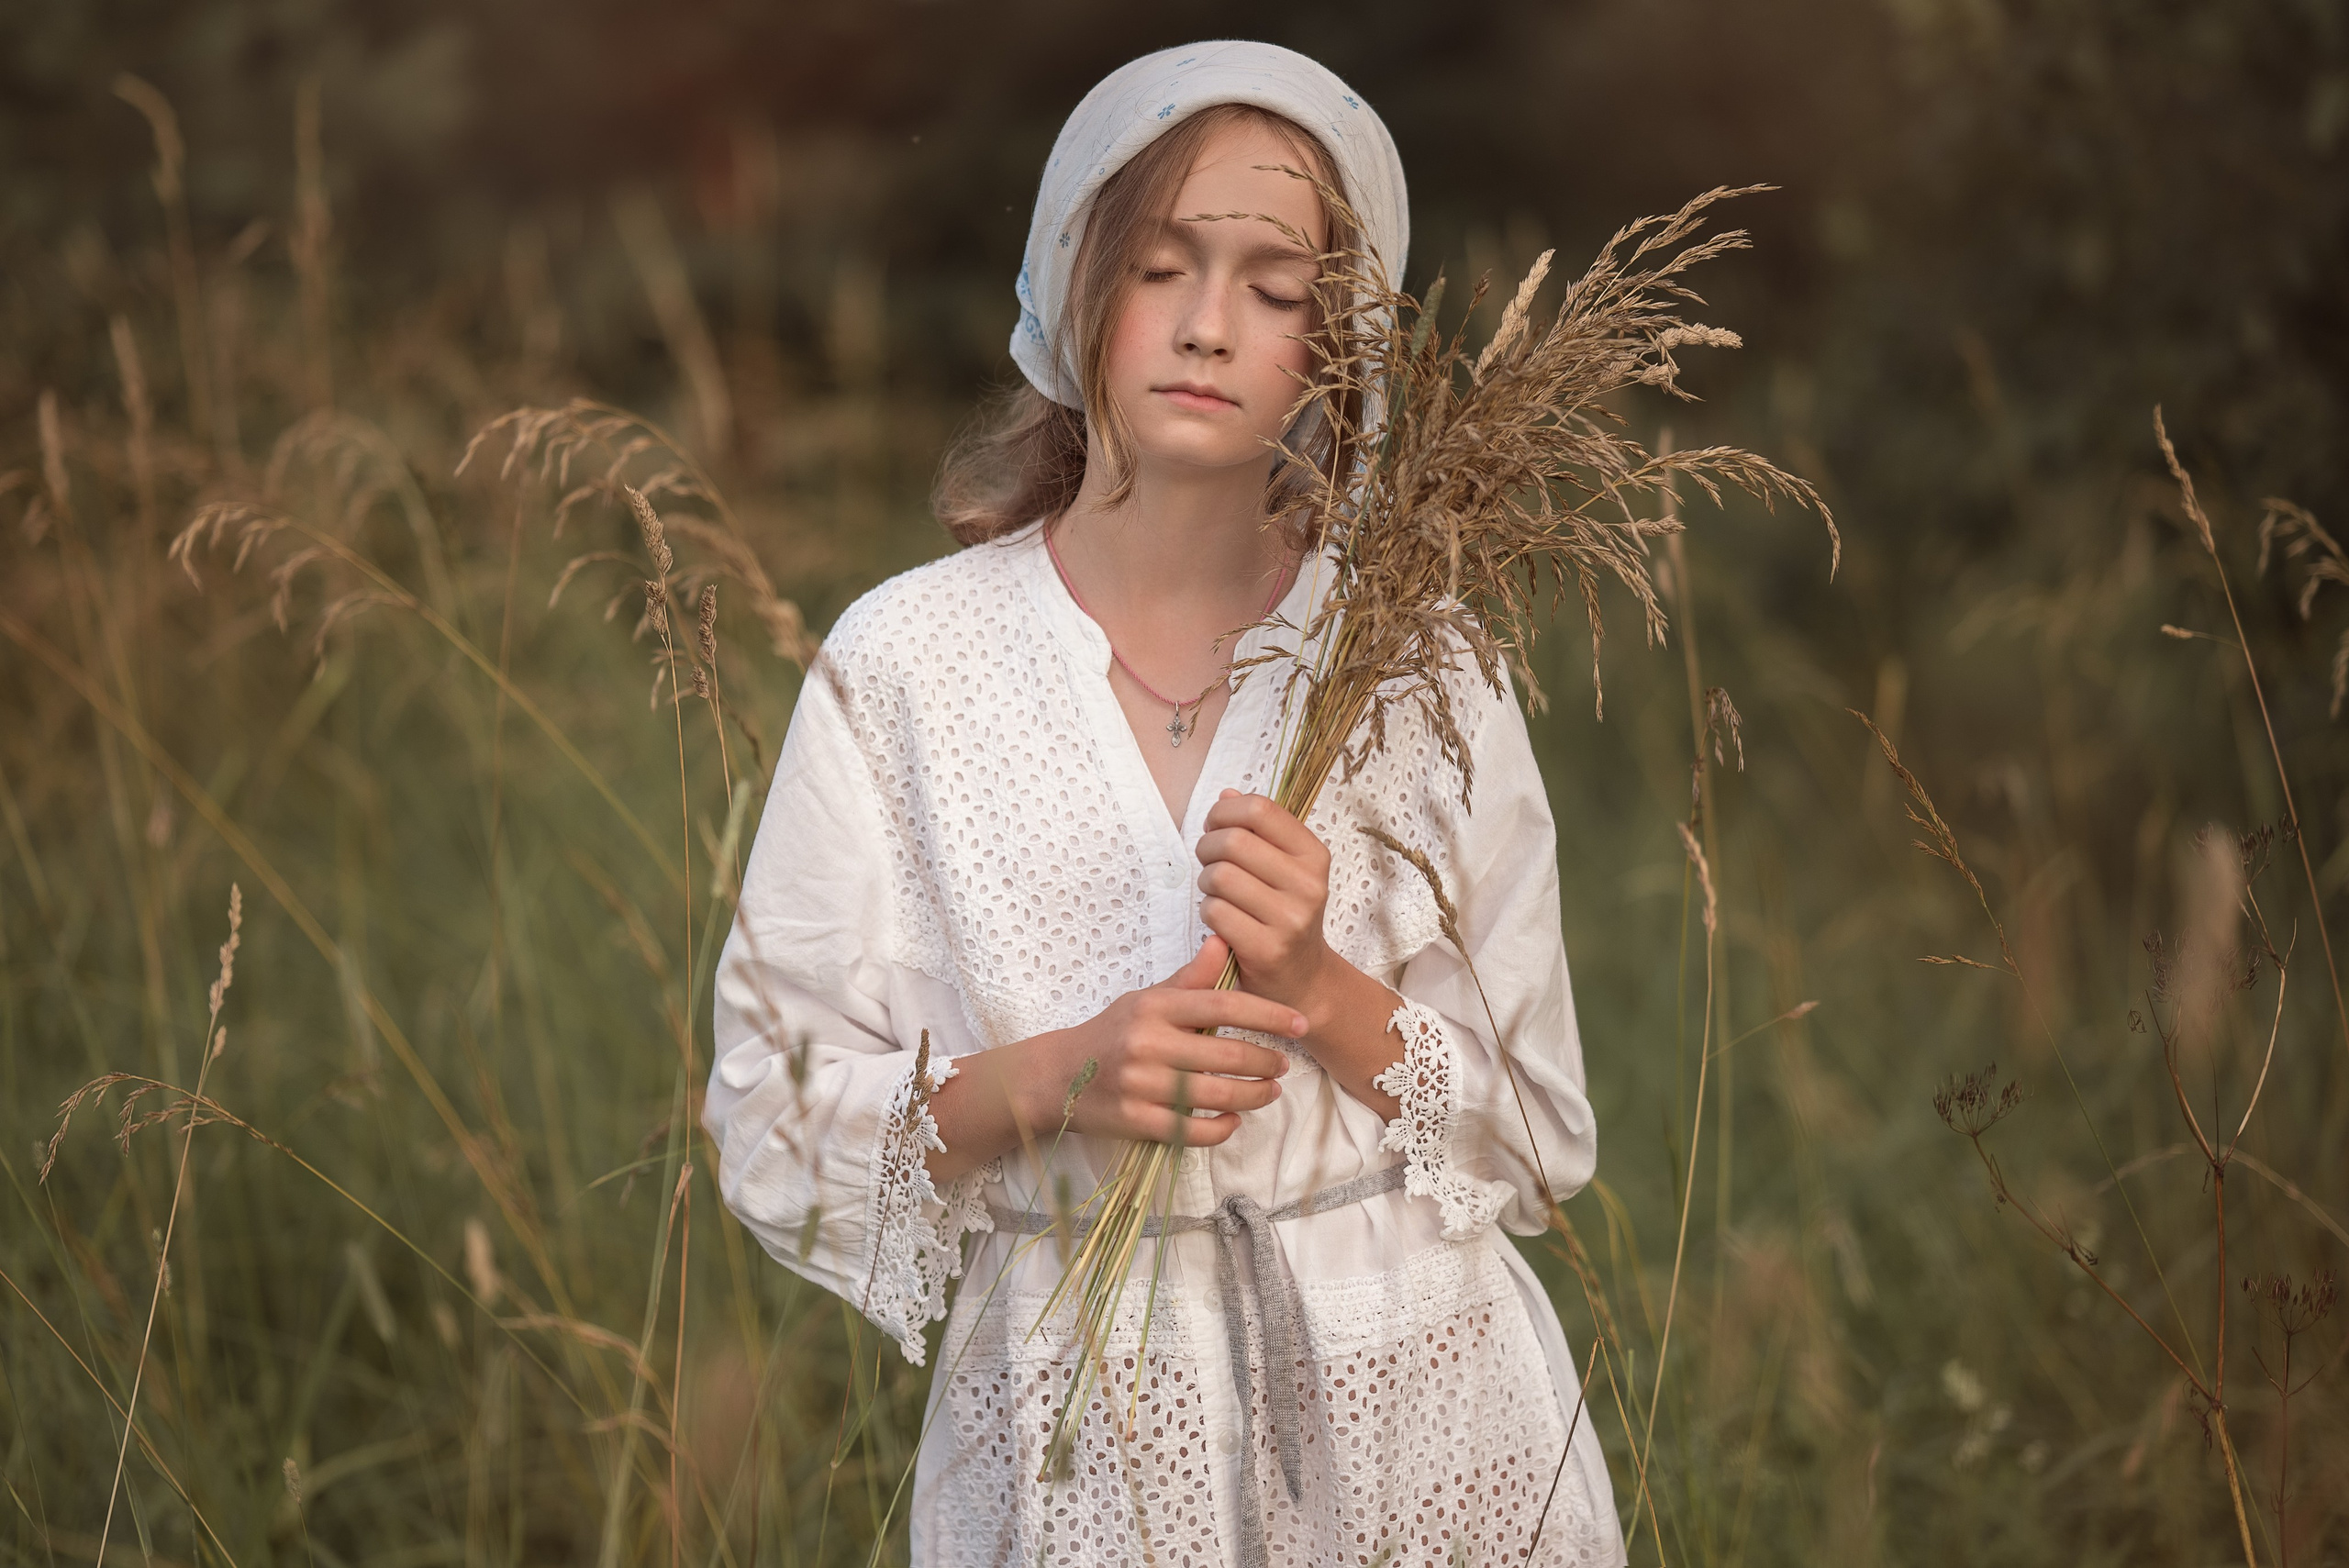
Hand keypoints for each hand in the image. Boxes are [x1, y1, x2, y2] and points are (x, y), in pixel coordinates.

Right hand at [1038, 937, 1298, 1146]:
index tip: (1299, 1022)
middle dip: (1266, 1061)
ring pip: (1216, 1096)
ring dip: (1254, 1096)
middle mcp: (1148, 1044)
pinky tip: (1234, 1119)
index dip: (1268, 1014)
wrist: (1057, 1077)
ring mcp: (1141, 1086)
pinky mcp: (1136, 1122)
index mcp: (1155, 1008)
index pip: (1223, 1005)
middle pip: (1226, 1055)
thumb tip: (1223, 942)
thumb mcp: (1147, 999)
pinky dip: (1221, 1128)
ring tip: (1270, 1091)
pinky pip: (1193, 1131)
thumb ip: (1190, 979)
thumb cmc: (1112, 1033)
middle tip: (1284, 1064)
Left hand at [1195, 790, 1338, 1021]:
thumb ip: (1258, 830)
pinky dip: (1207, 911)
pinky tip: (1220, 918)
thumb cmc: (1284, 914)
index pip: (1261, 809)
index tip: (1216, 825)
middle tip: (1209, 861)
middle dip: (1207, 847)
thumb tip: (1226, 795)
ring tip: (1217, 892)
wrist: (1302, 978)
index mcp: (1314, 855)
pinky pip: (1215, 911)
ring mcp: (1290, 919)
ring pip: (1219, 876)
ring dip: (1206, 882)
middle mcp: (1308, 885)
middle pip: (1233, 841)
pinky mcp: (1267, 949)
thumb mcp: (1284, 868)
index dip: (1225, 812)